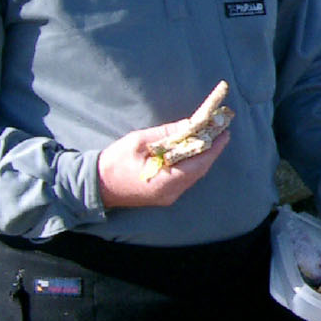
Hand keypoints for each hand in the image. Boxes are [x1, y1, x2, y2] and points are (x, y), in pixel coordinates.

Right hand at [97, 123, 229, 208]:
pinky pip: (184, 179)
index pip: (199, 164)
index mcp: (165, 182)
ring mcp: (167, 197)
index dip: (214, 148)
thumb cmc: (114, 162)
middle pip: (199, 170)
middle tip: (221, 130)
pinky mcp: (163, 196)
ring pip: (193, 175)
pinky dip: (191, 164)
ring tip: (211, 137)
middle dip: (211, 150)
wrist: (95, 185)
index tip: (225, 132)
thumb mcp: (139, 142)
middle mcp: (171, 193)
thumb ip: (167, 134)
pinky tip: (193, 150)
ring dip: (202, 156)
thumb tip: (190, 124)